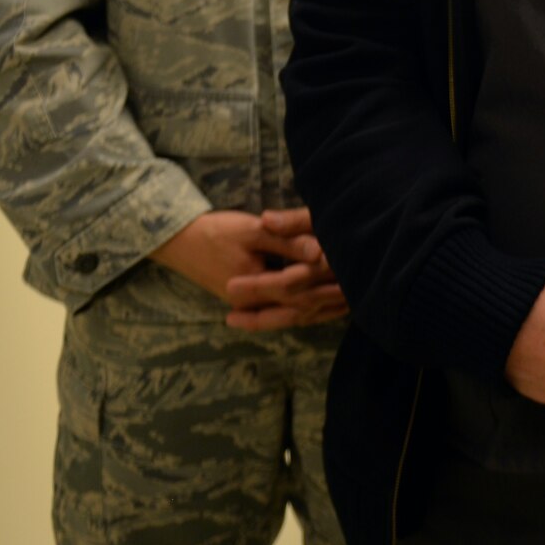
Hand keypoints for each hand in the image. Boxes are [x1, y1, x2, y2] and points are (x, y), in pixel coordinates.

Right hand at [151, 209, 346, 328]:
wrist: (178, 241)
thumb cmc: (214, 231)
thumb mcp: (252, 231)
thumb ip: (287, 241)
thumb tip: (322, 252)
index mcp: (254, 284)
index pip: (301, 283)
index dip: (328, 274)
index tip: (354, 262)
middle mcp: (254, 302)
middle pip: (303, 303)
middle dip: (333, 295)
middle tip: (365, 286)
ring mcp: (252, 306)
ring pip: (296, 313)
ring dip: (326, 308)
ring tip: (356, 300)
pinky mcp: (252, 303)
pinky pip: (286, 313)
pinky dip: (310, 311)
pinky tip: (331, 307)